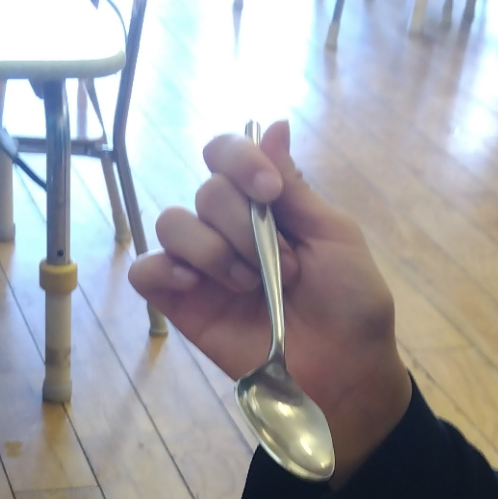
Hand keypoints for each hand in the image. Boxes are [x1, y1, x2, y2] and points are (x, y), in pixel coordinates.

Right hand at [128, 121, 413, 480]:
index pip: (227, 154)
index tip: (270, 193)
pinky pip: (146, 271)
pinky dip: (163, 269)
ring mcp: (203, 267)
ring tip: (249, 287)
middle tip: (284, 270)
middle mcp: (228, 229)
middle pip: (205, 191)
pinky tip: (195, 285)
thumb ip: (295, 188)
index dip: (240, 160)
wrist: (346, 373)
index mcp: (266, 205)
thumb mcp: (335, 237)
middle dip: (243, 226)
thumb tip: (274, 125)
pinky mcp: (182, 305)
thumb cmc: (351, 305)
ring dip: (213, 249)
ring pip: (172, 223)